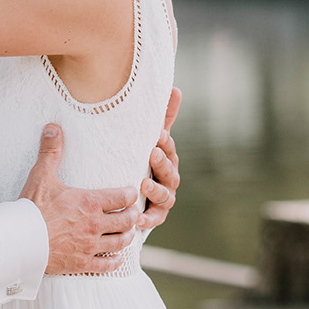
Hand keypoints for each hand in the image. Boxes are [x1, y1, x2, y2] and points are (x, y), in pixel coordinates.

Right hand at [20, 124, 139, 274]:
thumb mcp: (41, 176)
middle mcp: (95, 225)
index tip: (129, 192)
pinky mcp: (82, 263)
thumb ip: (51, 152)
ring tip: (126, 231)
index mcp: (90, 202)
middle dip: (133, 214)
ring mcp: (90, 246)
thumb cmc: (30, 208)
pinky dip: (115, 260)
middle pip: (128, 219)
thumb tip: (53, 127)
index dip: (130, 193)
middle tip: (131, 211)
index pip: (123, 196)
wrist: (18, 241)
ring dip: (127, 235)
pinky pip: (108, 265)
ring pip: (122, 241)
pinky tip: (117, 257)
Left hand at [140, 87, 181, 233]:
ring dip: (155, 189)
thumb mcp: (150, 139)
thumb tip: (176, 88)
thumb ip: (163, 118)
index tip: (158, 134)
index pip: (170, 149)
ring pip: (165, 195)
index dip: (165, 142)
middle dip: (162, 162)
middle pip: (170, 171)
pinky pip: (154, 219)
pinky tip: (137, 217)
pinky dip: (147, 219)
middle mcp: (169, 179)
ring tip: (143, 184)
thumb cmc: (141, 160)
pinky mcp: (155, 217)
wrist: (132, 193)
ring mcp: (164, 199)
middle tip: (152, 153)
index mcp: (167, 159)